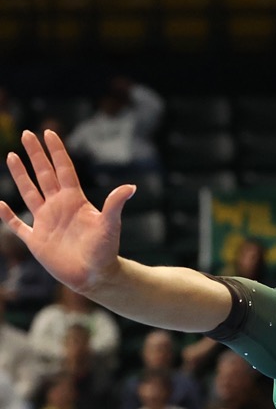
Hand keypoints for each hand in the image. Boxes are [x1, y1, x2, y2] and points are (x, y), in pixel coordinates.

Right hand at [0, 131, 134, 295]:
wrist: (96, 276)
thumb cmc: (105, 251)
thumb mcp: (110, 225)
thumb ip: (115, 205)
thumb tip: (131, 187)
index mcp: (74, 200)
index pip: (63, 170)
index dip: (56, 152)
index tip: (48, 132)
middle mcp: (58, 207)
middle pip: (44, 174)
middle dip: (36, 155)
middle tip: (27, 134)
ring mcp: (46, 222)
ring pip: (29, 192)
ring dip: (20, 175)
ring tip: (12, 156)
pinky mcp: (36, 240)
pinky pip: (18, 225)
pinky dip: (7, 216)